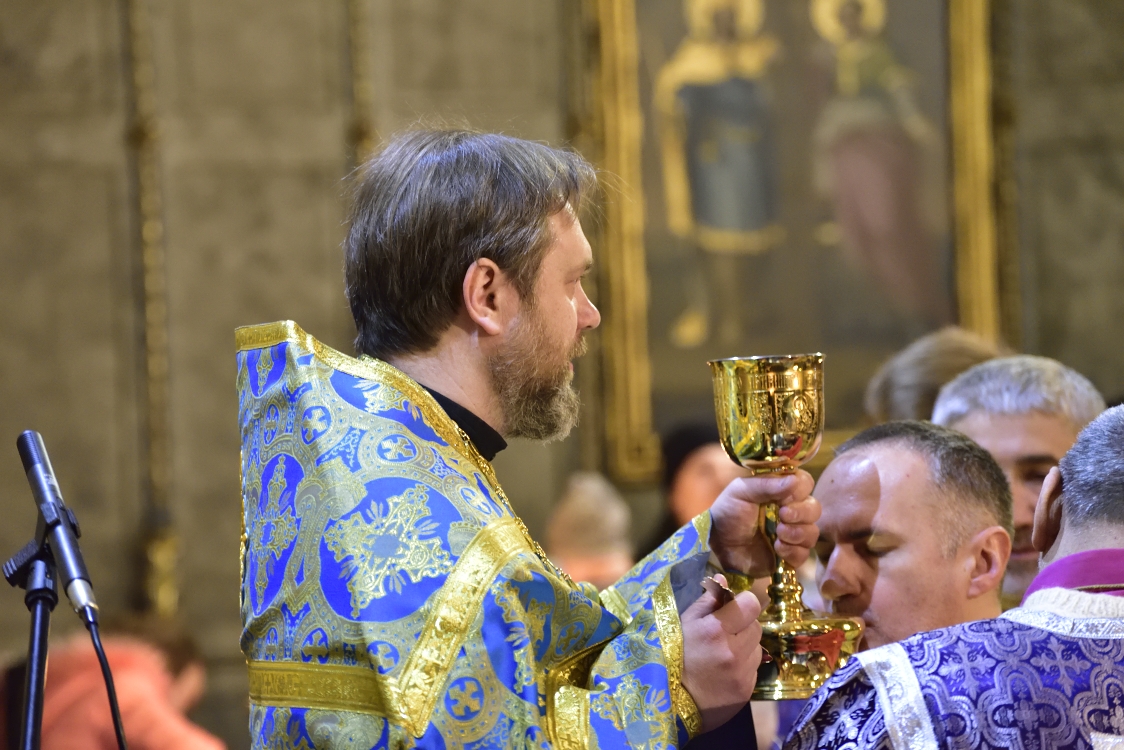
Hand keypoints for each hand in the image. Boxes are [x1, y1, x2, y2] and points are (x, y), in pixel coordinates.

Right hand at [681, 575, 763, 731]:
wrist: (669, 704)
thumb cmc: (672, 657)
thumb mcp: (683, 624)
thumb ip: (707, 600)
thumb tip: (723, 579)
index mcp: (716, 630)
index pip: (751, 604)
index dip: (743, 603)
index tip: (733, 608)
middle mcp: (734, 651)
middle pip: (756, 626)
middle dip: (743, 625)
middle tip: (723, 633)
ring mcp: (742, 674)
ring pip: (757, 647)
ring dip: (745, 646)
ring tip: (722, 653)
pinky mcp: (747, 691)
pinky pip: (754, 668)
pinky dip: (744, 666)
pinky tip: (725, 670)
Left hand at [708, 470, 819, 577]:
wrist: (717, 545)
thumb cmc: (728, 512)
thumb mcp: (741, 492)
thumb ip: (766, 485)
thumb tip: (794, 480)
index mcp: (780, 491)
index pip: (805, 483)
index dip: (801, 489)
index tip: (787, 496)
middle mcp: (791, 510)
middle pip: (814, 509)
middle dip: (802, 513)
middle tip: (782, 516)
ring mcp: (791, 533)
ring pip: (812, 532)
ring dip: (797, 533)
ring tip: (778, 534)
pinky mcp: (789, 555)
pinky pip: (804, 554)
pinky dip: (793, 551)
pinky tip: (778, 548)